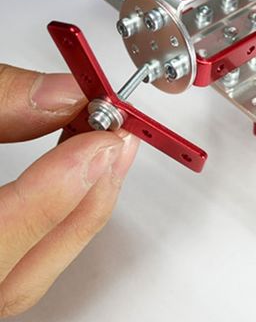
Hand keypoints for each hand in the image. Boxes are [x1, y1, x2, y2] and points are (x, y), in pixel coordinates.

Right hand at [0, 65, 138, 316]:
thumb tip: (61, 93)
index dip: (58, 190)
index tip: (99, 140)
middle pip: (24, 275)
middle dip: (87, 201)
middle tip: (117, 142)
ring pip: (30, 276)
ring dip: (79, 211)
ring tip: (103, 153)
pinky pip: (24, 264)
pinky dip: (57, 221)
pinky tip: (72, 181)